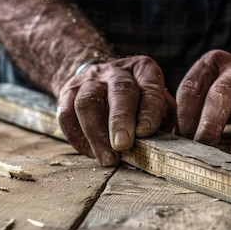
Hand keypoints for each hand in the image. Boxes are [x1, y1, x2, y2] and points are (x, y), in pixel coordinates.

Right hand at [58, 56, 175, 165]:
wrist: (102, 80)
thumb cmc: (138, 101)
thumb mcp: (158, 103)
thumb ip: (163, 121)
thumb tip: (164, 149)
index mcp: (144, 70)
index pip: (149, 87)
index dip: (148, 110)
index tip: (146, 132)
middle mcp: (117, 72)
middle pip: (118, 91)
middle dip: (120, 120)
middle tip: (123, 145)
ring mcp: (90, 80)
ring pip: (87, 103)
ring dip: (96, 134)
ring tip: (107, 158)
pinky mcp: (68, 92)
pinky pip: (66, 114)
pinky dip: (77, 137)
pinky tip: (90, 152)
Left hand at [176, 49, 230, 161]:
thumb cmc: (226, 93)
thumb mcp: (206, 89)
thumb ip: (190, 108)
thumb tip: (173, 143)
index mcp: (211, 64)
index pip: (192, 87)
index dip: (185, 115)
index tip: (183, 139)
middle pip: (221, 92)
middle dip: (211, 122)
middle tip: (204, 147)